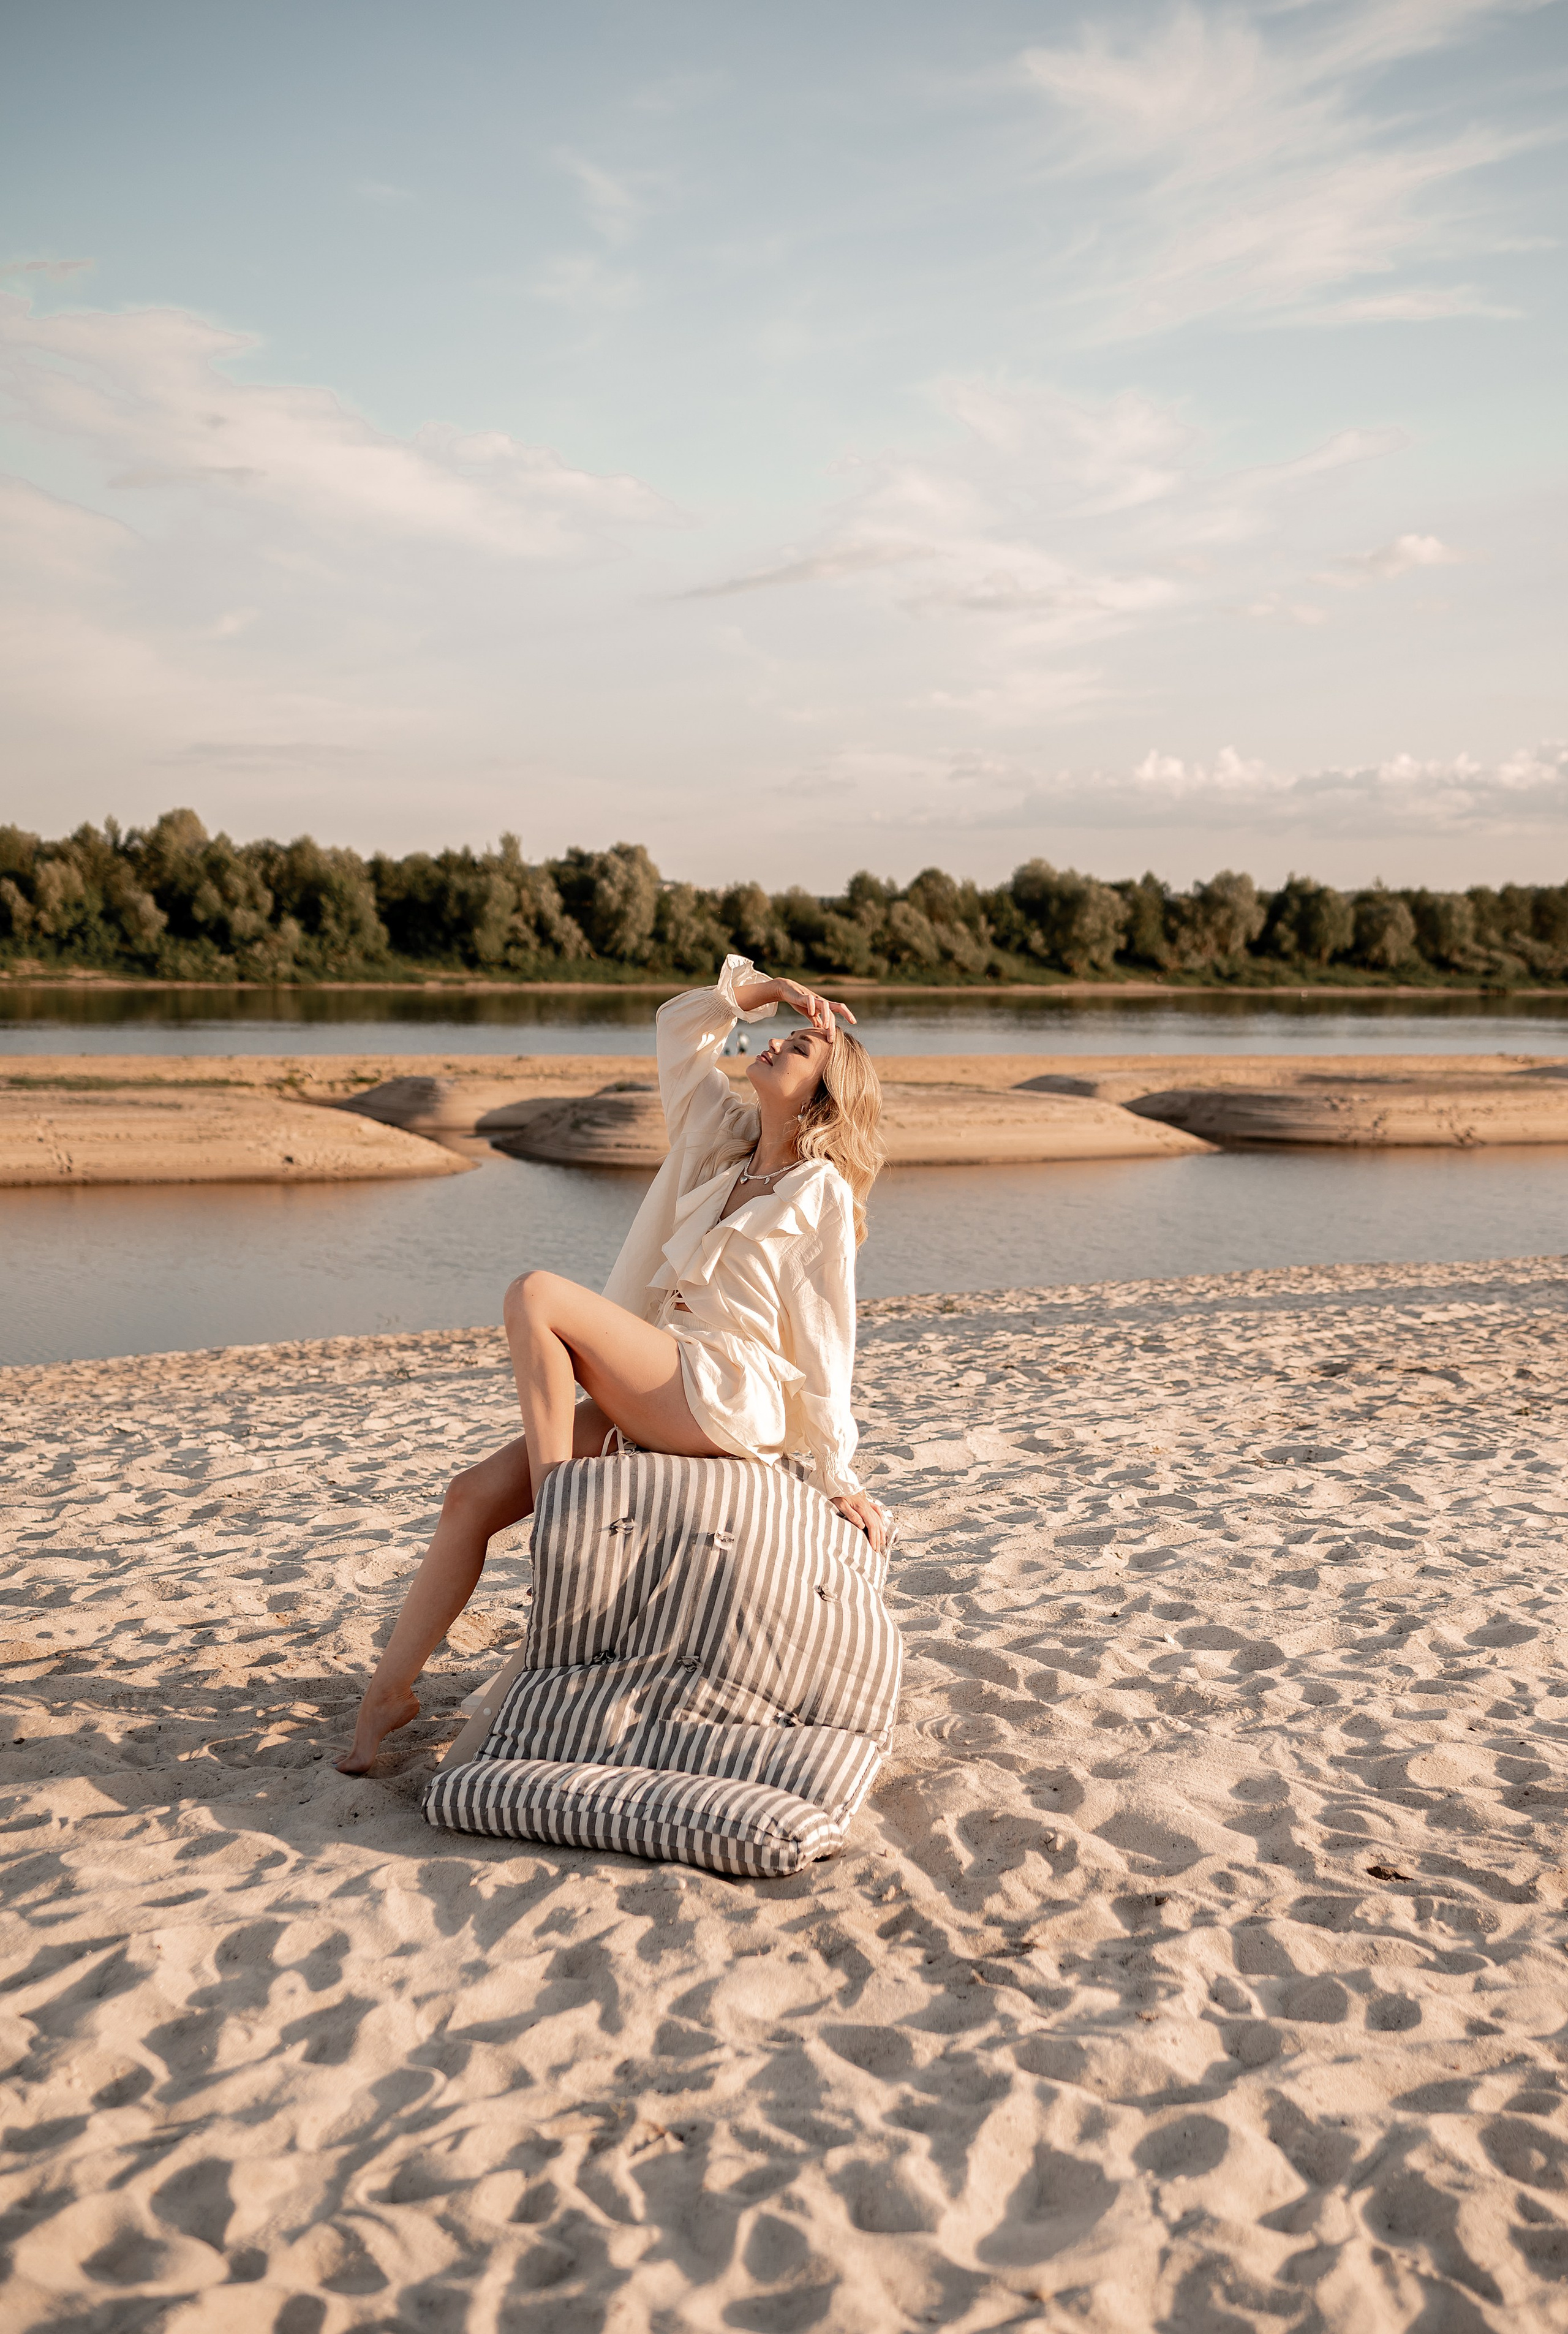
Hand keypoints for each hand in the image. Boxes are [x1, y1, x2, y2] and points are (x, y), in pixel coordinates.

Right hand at [735, 974, 856, 1039]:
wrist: (787, 990)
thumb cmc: (800, 1002)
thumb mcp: (810, 1014)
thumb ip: (816, 1022)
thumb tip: (822, 1031)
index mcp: (824, 1006)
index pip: (838, 1009)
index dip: (847, 1014)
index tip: (854, 1022)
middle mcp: (821, 1001)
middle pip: (835, 1008)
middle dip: (836, 1022)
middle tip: (833, 1037)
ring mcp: (813, 998)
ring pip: (824, 1005)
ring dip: (826, 1016)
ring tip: (824, 1027)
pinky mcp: (803, 996)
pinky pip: (810, 999)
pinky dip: (812, 1005)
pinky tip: (811, 1013)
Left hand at [832, 1491, 885, 1551]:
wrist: (836, 1482)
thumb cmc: (837, 1494)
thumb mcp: (841, 1505)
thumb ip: (852, 1515)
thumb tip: (862, 1526)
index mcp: (862, 1507)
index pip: (871, 1525)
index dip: (873, 1537)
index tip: (874, 1547)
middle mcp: (867, 1505)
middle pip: (876, 1524)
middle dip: (878, 1537)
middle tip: (877, 1549)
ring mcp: (867, 1503)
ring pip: (878, 1518)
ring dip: (881, 1530)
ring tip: (882, 1541)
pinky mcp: (865, 1501)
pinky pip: (877, 1510)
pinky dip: (881, 1518)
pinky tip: (882, 1523)